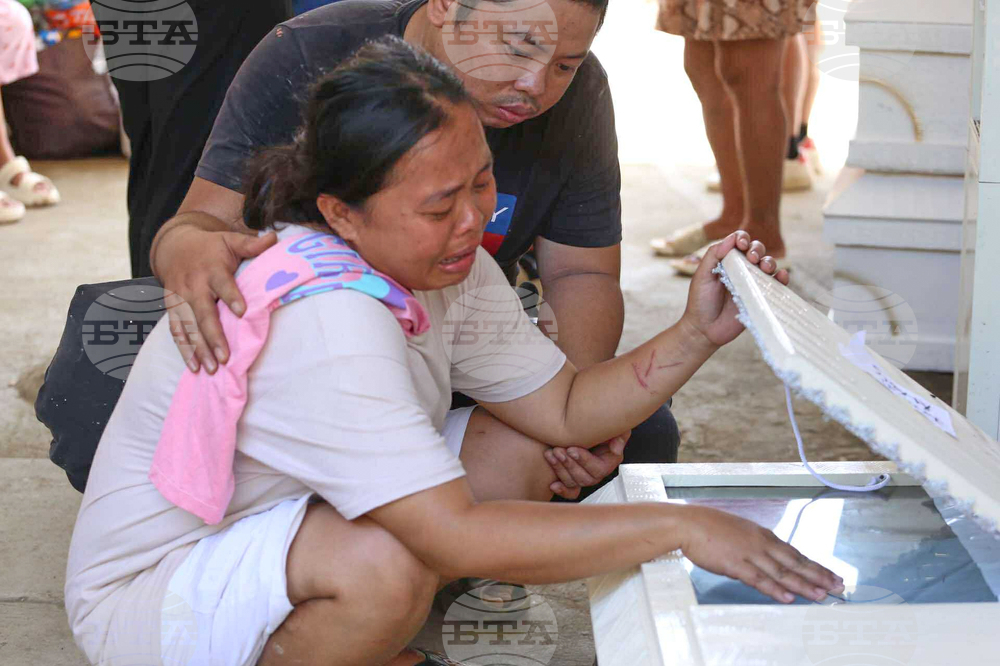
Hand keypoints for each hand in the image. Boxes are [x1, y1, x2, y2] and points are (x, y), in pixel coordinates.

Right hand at [158, 225, 276, 372]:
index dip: (231, 297)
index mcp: (212, 270)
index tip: (242, 312)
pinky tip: (194, 367)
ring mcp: (181, 299)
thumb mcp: (230, 240)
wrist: (174, 245)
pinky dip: (184, 350)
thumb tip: (274, 238)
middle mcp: (194, 286)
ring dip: (198, 349)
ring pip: (188, 327)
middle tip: (225, 357)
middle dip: (213, 336)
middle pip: (203, 313)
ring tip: (211, 369)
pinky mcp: (172, 308)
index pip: (223, 284)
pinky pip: (176, 331)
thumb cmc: (210, 247)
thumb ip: (251, 244)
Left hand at [544, 431, 629, 499]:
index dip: (584, 460)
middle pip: (585, 478)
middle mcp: (597, 472)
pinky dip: (562, 490)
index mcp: (609, 461)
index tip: (571, 449)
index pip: (599, 469)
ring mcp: (585, 477)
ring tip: (550, 454)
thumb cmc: (600, 424)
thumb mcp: (614, 427)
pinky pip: (571, 492)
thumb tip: (616, 449)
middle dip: (569, 464)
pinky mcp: (574, 479)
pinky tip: (553, 484)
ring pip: (574, 483)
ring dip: (560, 470)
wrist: (582, 423)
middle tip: (558, 450)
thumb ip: (619, 435)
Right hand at [679, 505, 843, 603]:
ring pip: (782, 572)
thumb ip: (754, 546)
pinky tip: (788, 597)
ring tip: (821, 595)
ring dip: (803, 584)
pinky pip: (759, 579)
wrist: (688, 523)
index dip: (815, 566)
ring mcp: (749, 553)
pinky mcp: (735, 564)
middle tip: (838, 585)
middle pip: (795, 562)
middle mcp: (761, 544)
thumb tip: (765, 560)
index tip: (831, 575)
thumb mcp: (739, 532)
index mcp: (763, 535)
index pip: (795, 553)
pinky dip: (775, 589)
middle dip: (818, 575)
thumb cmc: (709, 526)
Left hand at [681, 231, 788, 348]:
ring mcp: (753, 283)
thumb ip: (713, 255)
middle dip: (757, 250)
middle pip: (757, 251)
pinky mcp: (761, 297)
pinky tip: (781, 276)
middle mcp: (742, 270)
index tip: (741, 245)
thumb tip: (732, 238)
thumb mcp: (702, 276)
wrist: (705, 329)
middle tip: (752, 259)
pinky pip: (776, 285)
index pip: (739, 243)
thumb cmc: (701, 301)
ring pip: (768, 265)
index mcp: (727, 261)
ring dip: (770, 262)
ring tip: (765, 268)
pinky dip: (782, 277)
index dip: (743, 239)